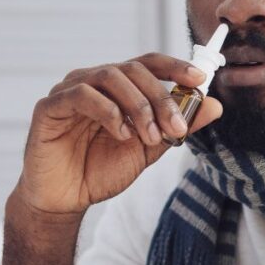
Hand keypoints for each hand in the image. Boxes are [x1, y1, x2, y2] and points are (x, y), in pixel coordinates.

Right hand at [16, 54, 222, 216]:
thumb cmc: (101, 171)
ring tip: (149, 136)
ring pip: (110, 76)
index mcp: (116, 87)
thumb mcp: (148, 149)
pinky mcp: (49, 106)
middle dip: (161, 97)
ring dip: (138, 105)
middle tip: (176, 127)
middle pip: (133, 70)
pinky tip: (121, 134)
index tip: (200, 79)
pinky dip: (108, 111)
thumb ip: (176, 127)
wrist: (66, 200)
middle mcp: (92, 81)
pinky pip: (82, 95)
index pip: (147, 64)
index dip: (174, 66)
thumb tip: (214, 106)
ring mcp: (69, 91)